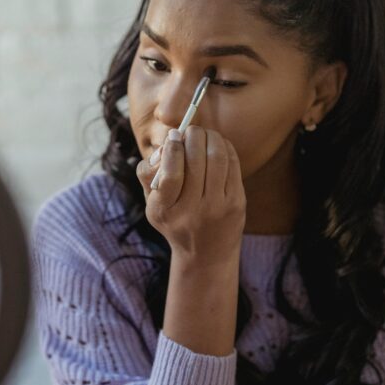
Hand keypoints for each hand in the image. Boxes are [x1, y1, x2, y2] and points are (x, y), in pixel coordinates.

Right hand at [135, 126, 245, 258]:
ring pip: (216, 158)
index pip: (170, 174)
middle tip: (191, 130)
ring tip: (204, 134)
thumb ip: (148, 175)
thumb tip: (167, 144)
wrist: (206, 254)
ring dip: (211, 137)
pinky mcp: (236, 203)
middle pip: (196, 160)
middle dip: (194, 136)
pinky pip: (232, 164)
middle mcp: (192, 212)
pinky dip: (225, 147)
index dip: (173, 149)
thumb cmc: (175, 221)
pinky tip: (218, 144)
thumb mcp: (153, 205)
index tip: (174, 136)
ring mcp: (216, 208)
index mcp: (165, 211)